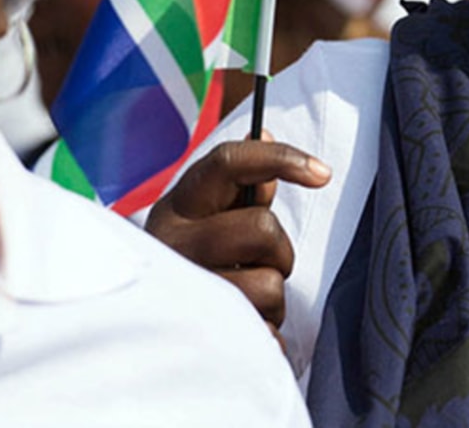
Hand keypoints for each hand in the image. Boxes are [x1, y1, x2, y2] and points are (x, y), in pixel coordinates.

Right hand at [146, 131, 330, 340]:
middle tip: (261, 264)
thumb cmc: (194, 260)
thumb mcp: (208, 217)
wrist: (145, 331)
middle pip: (262, 228)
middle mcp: (172, 244)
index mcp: (178, 206)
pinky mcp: (199, 337)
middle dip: (279, 250)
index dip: (280, 158)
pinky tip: (244, 330)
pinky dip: (267, 334)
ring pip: (268, 284)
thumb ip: (241, 183)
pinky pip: (265, 333)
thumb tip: (265, 131)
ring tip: (246, 302)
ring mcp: (182, 292)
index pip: (228, 162)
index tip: (323, 173)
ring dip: (272, 299)